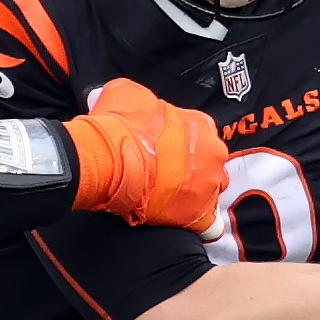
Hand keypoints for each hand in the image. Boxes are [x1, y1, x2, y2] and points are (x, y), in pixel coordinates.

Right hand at [67, 78, 227, 232]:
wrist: (106, 160)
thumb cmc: (117, 126)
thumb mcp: (125, 94)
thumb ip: (135, 96)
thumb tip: (121, 96)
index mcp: (200, 124)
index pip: (200, 137)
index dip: (181, 147)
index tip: (163, 154)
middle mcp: (213, 152)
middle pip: (209, 165)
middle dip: (192, 172)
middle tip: (164, 179)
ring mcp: (209, 185)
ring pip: (211, 193)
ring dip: (194, 197)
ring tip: (169, 201)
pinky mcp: (199, 214)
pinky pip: (209, 225)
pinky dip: (198, 225)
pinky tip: (180, 222)